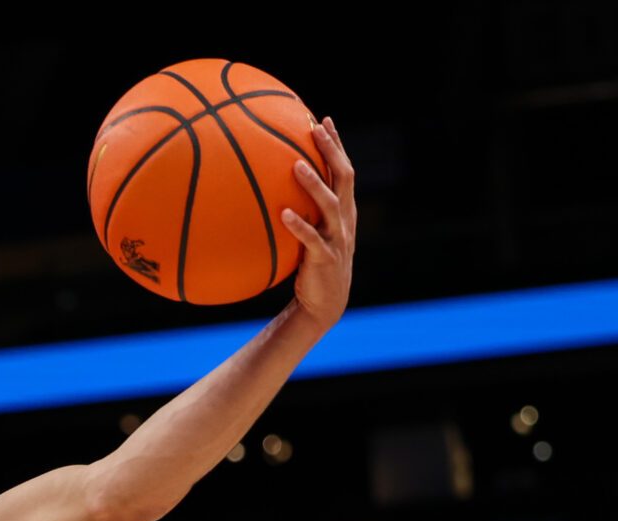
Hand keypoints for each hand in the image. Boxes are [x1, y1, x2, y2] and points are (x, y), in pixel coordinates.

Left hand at [281, 116, 354, 329]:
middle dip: (331, 151)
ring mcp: (337, 238)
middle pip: (343, 177)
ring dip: (313, 184)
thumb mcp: (313, 232)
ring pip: (330, 204)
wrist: (325, 303)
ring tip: (296, 165)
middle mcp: (344, 220)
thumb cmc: (313, 264)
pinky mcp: (324, 258)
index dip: (337, 145)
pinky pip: (311, 239)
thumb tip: (272, 187)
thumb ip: (303, 209)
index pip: (344, 170)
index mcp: (344, 210)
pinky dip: (298, 225)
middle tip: (314, 129)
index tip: (324, 120)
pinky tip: (283, 213)